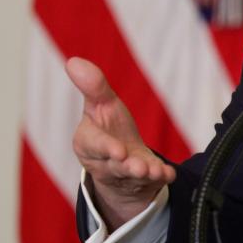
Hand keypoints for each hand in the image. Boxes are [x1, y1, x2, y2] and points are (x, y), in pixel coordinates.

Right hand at [66, 57, 175, 231]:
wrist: (121, 157)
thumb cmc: (107, 127)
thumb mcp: (101, 105)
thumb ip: (93, 87)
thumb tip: (73, 61)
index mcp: (89, 142)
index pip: (95, 145)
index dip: (106, 148)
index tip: (118, 151)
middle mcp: (105, 162)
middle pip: (115, 166)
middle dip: (127, 166)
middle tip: (139, 167)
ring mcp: (126, 174)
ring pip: (134, 175)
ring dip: (145, 172)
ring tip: (152, 170)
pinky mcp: (145, 180)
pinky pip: (153, 181)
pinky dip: (161, 176)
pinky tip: (169, 173)